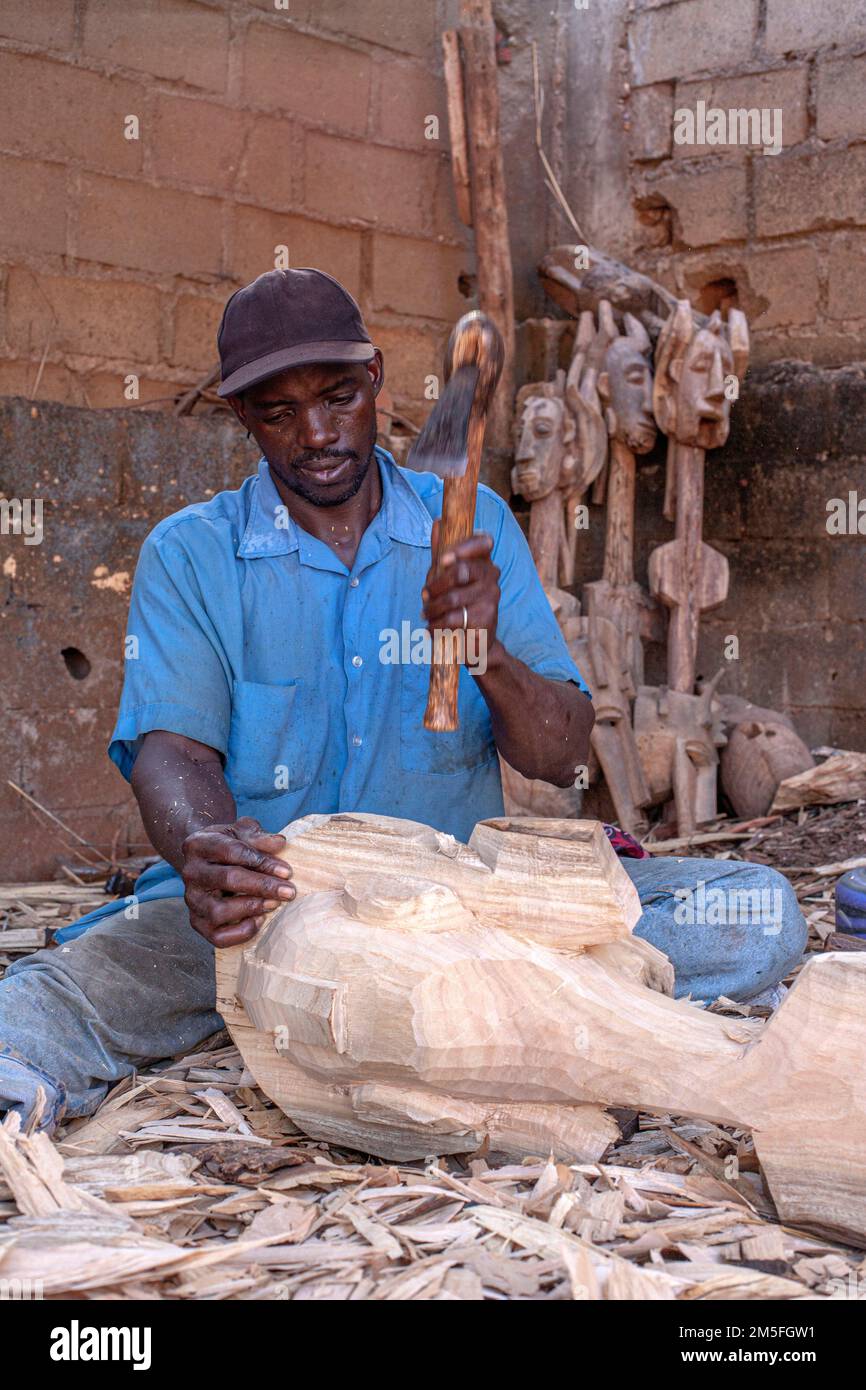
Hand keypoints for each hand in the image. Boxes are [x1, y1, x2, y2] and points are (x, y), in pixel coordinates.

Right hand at [181, 816, 294, 947]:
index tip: (286, 871)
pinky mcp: (197, 922)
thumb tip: (279, 843)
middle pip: (228, 880)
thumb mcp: (241, 832)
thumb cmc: (229, 845)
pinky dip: (241, 932)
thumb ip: (259, 836)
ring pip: (219, 911)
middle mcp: (190, 872)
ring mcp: (192, 900)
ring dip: (252, 908)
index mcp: (198, 845)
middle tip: (288, 891)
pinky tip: (259, 919)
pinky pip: (218, 936)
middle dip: (263, 886)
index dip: (262, 861)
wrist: (208, 861)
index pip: (232, 852)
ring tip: (274, 903)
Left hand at [422, 522, 500, 666]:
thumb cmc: (460, 605)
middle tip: (424, 596)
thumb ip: (442, 552)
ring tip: (426, 614)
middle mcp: (492, 576)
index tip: (444, 559)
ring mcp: (492, 597)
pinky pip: (454, 618)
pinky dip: (437, 624)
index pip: (484, 541)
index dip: (465, 546)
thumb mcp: (447, 577)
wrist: (475, 643)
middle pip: (461, 571)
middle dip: (436, 585)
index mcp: (484, 561)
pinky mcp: (487, 619)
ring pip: (453, 598)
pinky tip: (431, 628)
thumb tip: (438, 521)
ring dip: (432, 608)